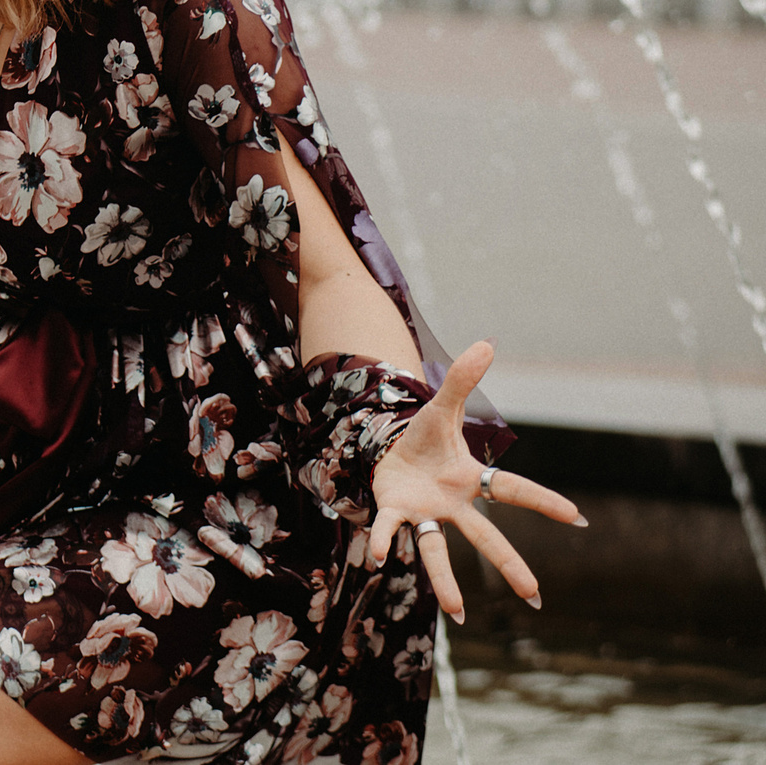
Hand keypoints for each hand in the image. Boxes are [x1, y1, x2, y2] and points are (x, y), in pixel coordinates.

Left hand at [368, 339, 586, 621]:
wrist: (389, 451)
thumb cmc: (424, 439)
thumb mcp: (441, 407)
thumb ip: (462, 381)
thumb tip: (486, 342)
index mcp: (471, 480)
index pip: (512, 489)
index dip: (543, 501)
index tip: (578, 518)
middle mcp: (453, 505)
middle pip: (485, 537)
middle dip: (510, 565)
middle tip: (536, 597)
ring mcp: (425, 513)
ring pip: (439, 551)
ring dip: (446, 581)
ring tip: (457, 614)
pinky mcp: (394, 512)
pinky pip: (390, 529)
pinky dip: (383, 542)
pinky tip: (378, 560)